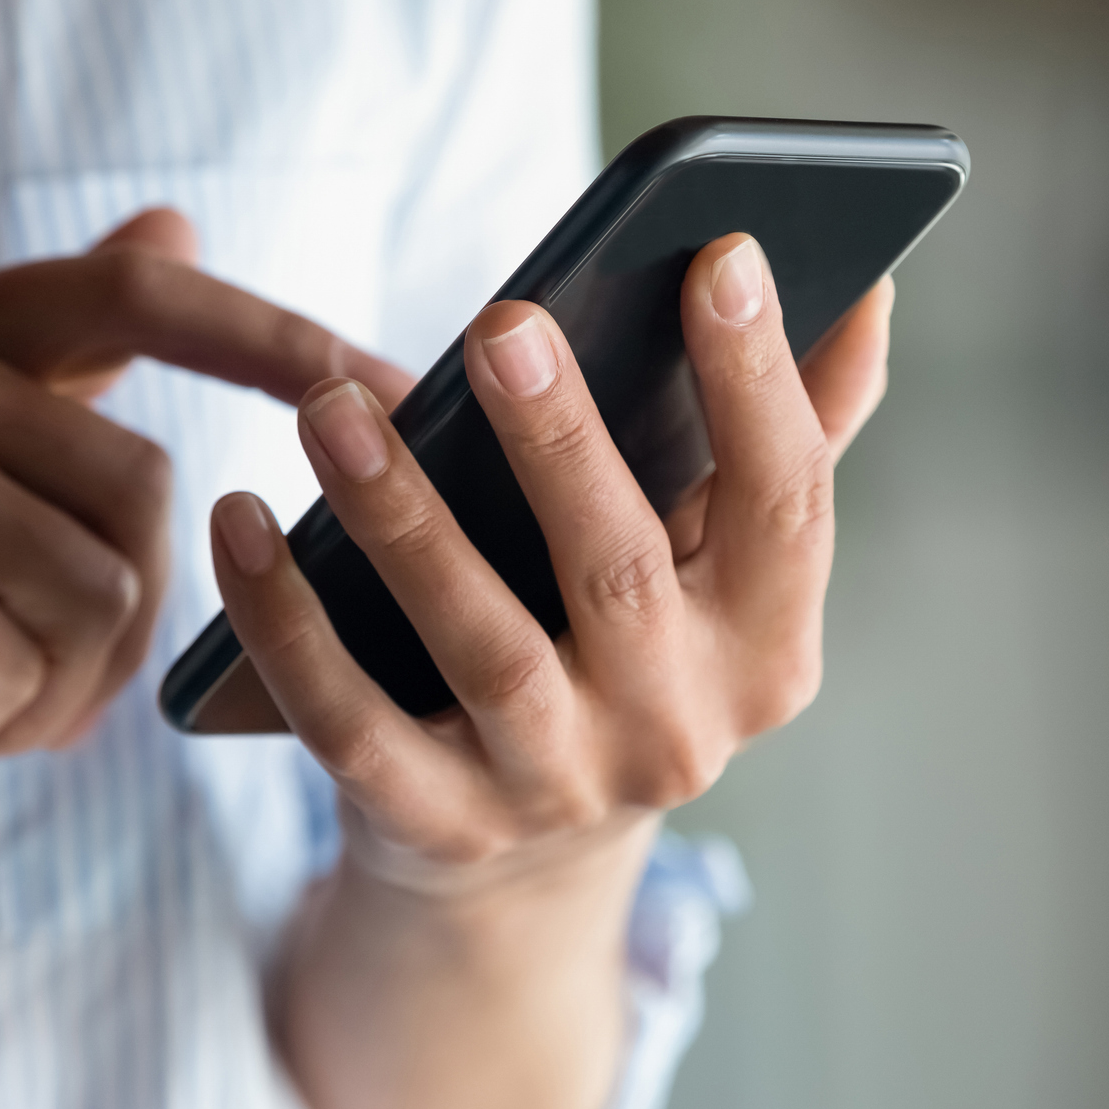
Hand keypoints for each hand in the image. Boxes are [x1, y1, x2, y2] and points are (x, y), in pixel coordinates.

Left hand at [214, 232, 889, 1108]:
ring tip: (330, 402)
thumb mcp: (720, 567)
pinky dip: (288, 624)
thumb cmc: (635, 648)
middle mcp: (678, 732)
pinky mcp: (437, 825)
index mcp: (767, 648)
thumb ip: (794, 435)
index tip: (725, 252)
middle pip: (621, 574)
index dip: (762, 382)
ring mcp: (556, 789)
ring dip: (402, 517)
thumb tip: (865, 289)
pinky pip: (350, 723)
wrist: (527, 855)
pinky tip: (243, 520)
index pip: (786, 506)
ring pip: (482, 647)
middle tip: (501, 321)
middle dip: (562, 446)